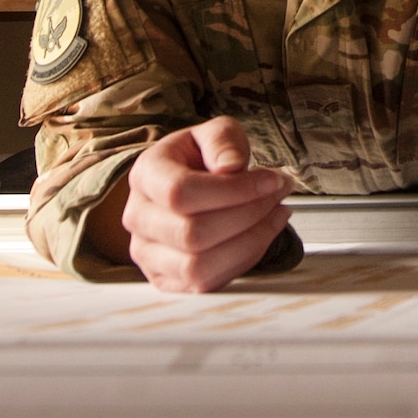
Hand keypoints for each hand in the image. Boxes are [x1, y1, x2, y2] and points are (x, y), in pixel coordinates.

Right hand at [88, 117, 292, 291]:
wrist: (190, 183)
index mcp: (145, 175)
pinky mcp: (166, 278)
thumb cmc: (202, 159)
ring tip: (276, 213)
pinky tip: (262, 233)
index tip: (271, 180)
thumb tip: (230, 166)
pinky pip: (206, 284)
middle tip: (279, 194)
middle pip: (193, 233)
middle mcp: (138, 218)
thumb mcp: (216, 133)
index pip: (180, 192)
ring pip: (198, 266)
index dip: (234, 190)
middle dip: (250, 214)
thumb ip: (223, 141)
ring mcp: (148, 253)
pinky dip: (244, 260)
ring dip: (251, 241)